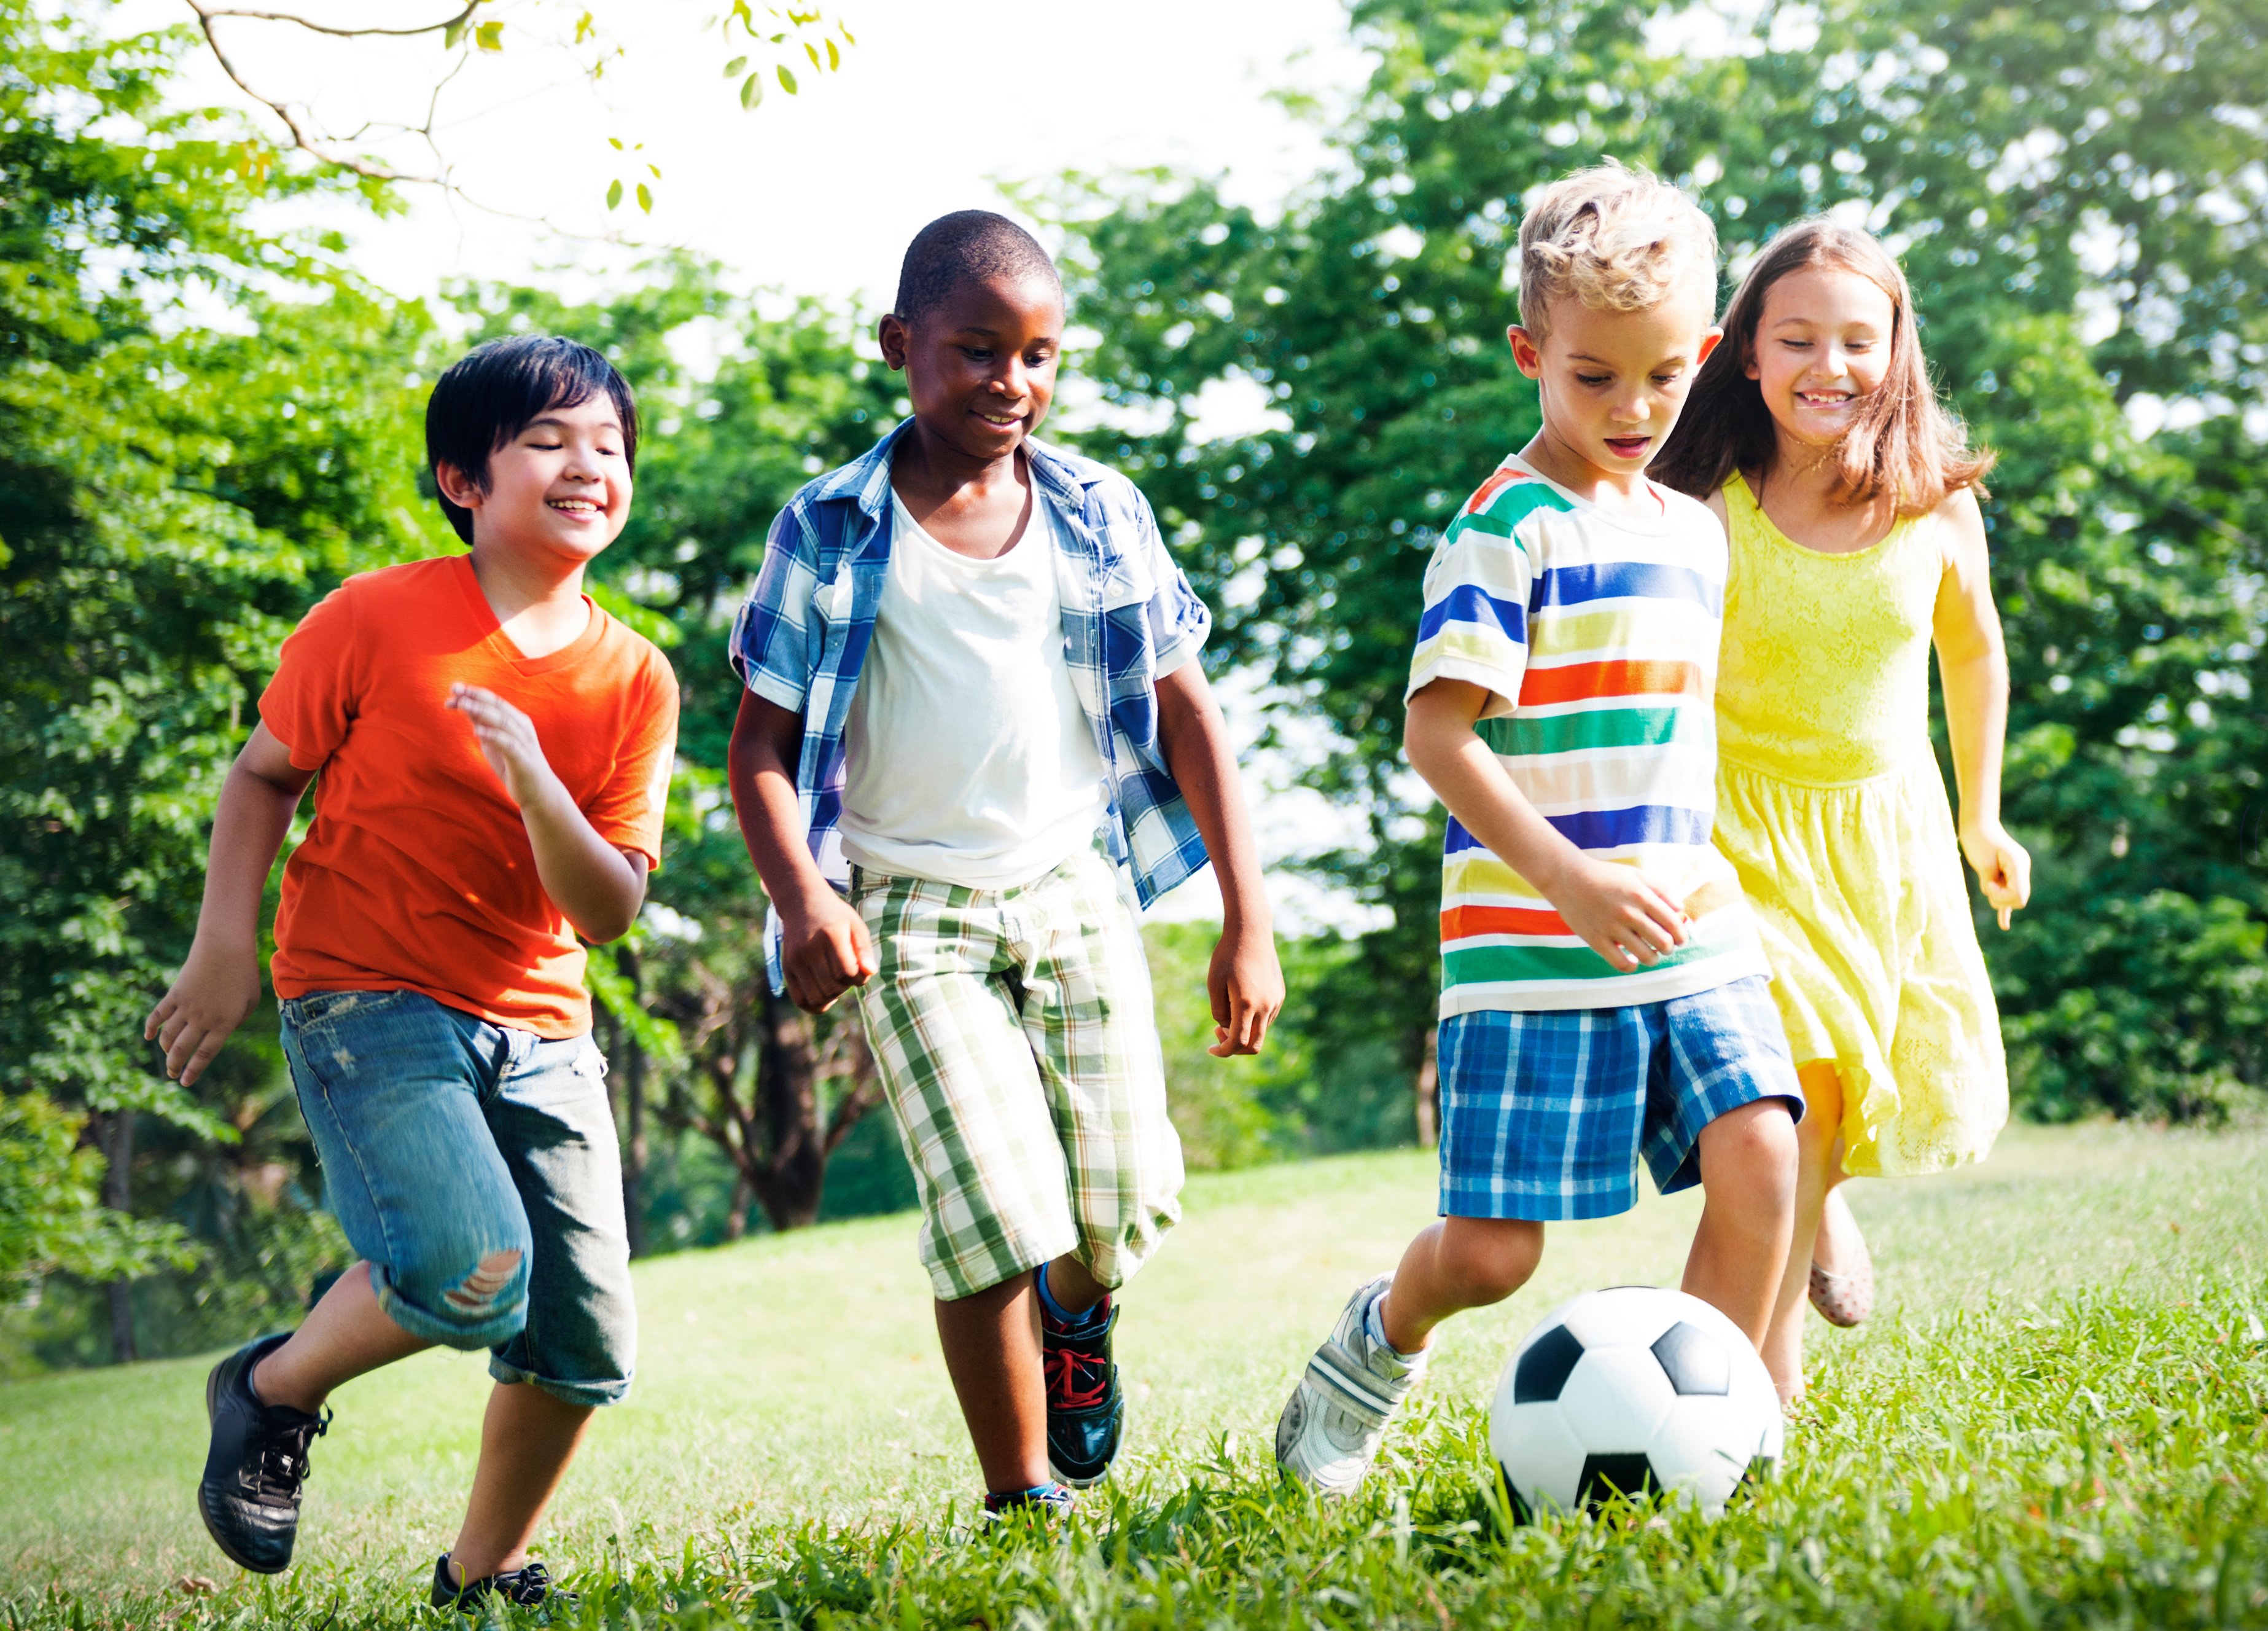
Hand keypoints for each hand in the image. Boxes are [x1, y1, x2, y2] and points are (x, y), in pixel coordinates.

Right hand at [143, 939, 262, 1086]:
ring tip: (167, 1059)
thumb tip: (223, 1032)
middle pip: (183, 1049)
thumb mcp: (251, 1000)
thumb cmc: (244, 973)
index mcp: (225, 1024)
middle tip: (173, 1075)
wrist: (225, 947)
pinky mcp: (175, 994)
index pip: (206, 1054)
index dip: (194, 1070)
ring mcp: (186, 1007)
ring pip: (168, 1036)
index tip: (185, 1082)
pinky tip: (149, 1037)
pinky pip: (158, 1015)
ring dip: (165, 1050)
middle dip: (176, 1065)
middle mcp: (203, 1019)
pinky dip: (151, 1027)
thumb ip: (238, 1020)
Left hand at [447, 684, 561, 810]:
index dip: (474, 693)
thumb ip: (482, 723)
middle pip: (498, 707)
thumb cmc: (513, 765)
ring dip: (482, 712)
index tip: (454, 688)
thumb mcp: (493, 741)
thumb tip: (462, 705)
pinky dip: (493, 736)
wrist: (538, 792)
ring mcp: (524, 742)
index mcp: (516, 720)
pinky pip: (508, 744)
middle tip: (455, 691)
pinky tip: (477, 731)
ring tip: (463, 705)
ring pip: (502, 722)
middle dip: (476, 697)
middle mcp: (521, 727)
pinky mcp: (523, 759)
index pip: (494, 701)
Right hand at [782, 890, 877, 1013]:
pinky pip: (800, 999)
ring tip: (835, 981)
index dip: (859, 976)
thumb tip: (870, 972)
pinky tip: (825, 997)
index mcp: (830, 935)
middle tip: (847, 972)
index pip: (847, 971)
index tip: (860, 967)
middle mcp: (809, 949)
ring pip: (817, 997)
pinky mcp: (787, 968)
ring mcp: (795, 960)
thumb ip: (864, 950)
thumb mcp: (855, 926)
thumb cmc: (835, 917)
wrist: (801, 904)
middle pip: (832, 987)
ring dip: (832, 996)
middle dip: (845, 986)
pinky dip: (815, 1005)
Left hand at [1207, 919, 1284, 1056]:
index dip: (1223, 1051)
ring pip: (1261, 1032)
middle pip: (1254, 1046)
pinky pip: (1267, 1018)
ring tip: (1227, 1012)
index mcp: (1247, 1004)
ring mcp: (1275, 1001)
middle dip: (1235, 1048)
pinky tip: (1241, 1003)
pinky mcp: (1279, 995)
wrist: (1252, 932)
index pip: (1238, 1043)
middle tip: (1218, 1033)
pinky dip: (1253, 1021)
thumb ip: (1218, 1011)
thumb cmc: (1228, 955)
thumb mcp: (1214, 983)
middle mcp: (1266, 1006)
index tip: (1210, 1049)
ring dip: (1244, 1032)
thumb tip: (1226, 1029)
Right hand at [1547, 856, 1689, 970]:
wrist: (1568, 878)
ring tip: (1650, 956)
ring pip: (1645, 956)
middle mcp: (1629, 913)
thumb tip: (1681, 911)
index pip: (1673, 923)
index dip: (1681, 935)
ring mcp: (1612, 928)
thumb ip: (1662, 890)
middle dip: (1669, 948)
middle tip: (1665, 947)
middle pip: (1663, 942)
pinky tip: (1632, 961)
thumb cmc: (1605, 876)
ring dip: (1653, 959)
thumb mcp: (1636, 875)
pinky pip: (1621, 964)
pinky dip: (1631, 967)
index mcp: (1641, 896)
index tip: (1680, 939)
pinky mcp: (1596, 940)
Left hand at [1960, 817, 2031, 929]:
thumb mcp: (1983, 862)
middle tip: (1988, 883)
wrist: (1978, 825)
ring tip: (1987, 879)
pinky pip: (2008, 896)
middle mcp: (2021, 869)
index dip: (2002, 896)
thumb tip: (1994, 897)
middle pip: (2018, 900)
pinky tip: (2003, 925)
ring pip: (2010, 898)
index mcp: (2019, 865)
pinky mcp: (2007, 875)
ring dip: (1996, 896)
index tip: (1989, 885)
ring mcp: (2016, 872)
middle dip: (2000, 899)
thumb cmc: (1979, 839)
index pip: (2019, 895)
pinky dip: (2005, 909)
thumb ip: (1991, 882)